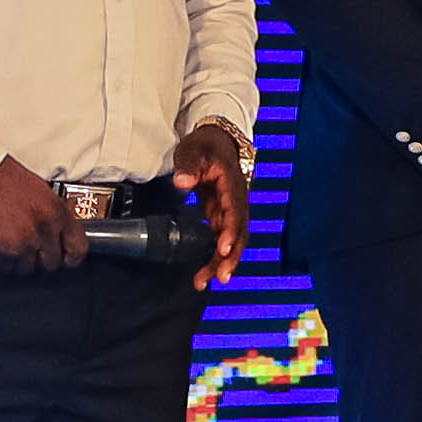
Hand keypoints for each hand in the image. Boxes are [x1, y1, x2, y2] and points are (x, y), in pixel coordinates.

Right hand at [0, 157, 87, 272]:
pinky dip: (4, 263)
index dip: (71, 257)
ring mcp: (22, 242)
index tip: (66, 258)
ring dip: (22, 261)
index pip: (77, 249)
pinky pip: (7, 269)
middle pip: (52, 263)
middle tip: (33, 249)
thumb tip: (60, 236)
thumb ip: (55, 216)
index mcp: (57, 212)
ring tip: (14, 246)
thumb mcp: (44, 192)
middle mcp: (42, 230)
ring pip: (29, 269)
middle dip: (43, 258)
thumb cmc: (7, 178)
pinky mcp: (0, 251)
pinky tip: (1, 248)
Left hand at [170, 121, 249, 287]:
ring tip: (205, 281)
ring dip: (222, 262)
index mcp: (232, 185)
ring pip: (232, 241)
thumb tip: (182, 182)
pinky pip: (223, 240)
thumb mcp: (193, 150)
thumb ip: (188, 166)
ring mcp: (230, 210)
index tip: (223, 248)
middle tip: (220, 277)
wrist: (217, 141)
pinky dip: (216, 257)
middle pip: (239, 233)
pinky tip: (206, 273)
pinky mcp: (222, 216)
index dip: (230, 231)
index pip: (235, 211)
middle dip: (231, 256)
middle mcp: (236, 201)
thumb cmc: (205, 145)